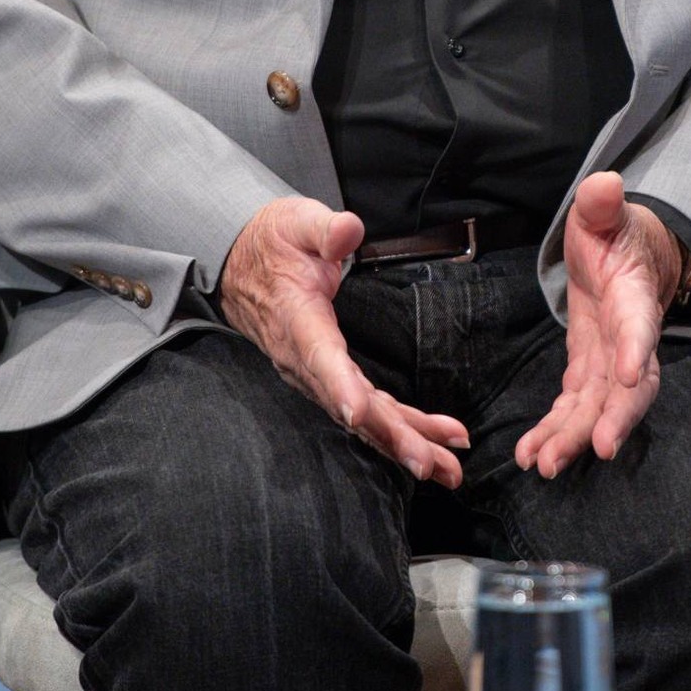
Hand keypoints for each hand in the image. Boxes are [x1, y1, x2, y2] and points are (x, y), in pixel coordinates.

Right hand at [219, 198, 468, 486]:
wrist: (241, 264)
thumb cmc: (274, 242)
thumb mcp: (297, 221)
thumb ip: (325, 230)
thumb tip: (349, 230)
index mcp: (297, 318)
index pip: (318, 355)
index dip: (338, 384)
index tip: (357, 411)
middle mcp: (304, 358)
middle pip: (349, 405)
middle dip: (390, 436)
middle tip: (429, 462)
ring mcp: (316, 375)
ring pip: (362, 419)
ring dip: (405, 443)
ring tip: (449, 469)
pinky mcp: (329, 379)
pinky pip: (367, 411)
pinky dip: (401, 430)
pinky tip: (436, 443)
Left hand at [515, 172, 683, 479]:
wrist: (621, 251)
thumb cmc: (611, 230)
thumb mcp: (602, 211)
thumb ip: (601, 203)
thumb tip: (605, 183)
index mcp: (633, 296)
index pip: (639, 325)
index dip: (636, 349)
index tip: (628, 376)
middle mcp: (627, 337)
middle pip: (628, 386)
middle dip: (612, 418)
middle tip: (594, 449)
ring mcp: (608, 359)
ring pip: (598, 406)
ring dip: (574, 436)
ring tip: (545, 465)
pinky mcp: (588, 370)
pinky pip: (575, 407)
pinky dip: (556, 431)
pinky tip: (532, 455)